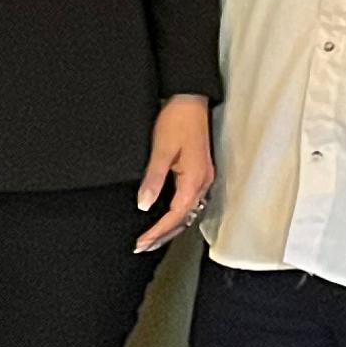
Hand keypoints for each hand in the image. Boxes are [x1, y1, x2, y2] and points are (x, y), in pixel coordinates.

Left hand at [132, 93, 214, 253]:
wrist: (191, 100)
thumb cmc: (177, 121)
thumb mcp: (161, 150)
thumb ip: (153, 179)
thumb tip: (145, 205)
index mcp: (194, 180)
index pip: (175, 216)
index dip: (158, 231)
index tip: (142, 242)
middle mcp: (203, 183)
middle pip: (184, 219)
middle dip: (163, 235)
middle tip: (143, 246)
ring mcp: (203, 178)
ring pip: (188, 212)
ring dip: (170, 227)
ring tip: (152, 238)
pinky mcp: (199, 172)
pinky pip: (189, 202)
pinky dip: (176, 214)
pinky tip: (166, 217)